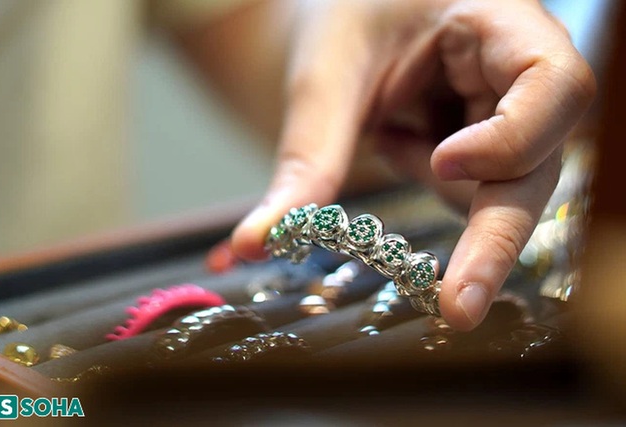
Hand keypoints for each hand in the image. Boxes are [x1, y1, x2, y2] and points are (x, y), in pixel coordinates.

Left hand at [231, 0, 594, 329]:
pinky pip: (473, 189)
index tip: (442, 164)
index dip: (511, 139)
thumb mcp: (326, 74)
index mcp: (495, 21)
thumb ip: (307, 159)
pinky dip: (431, 179)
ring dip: (445, 189)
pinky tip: (399, 133)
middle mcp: (517, 70)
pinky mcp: (487, 138)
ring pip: (510, 188)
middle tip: (456, 307)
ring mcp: (506, 109)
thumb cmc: (343, 13)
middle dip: (493, 235)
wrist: (346, 9)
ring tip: (390, 129)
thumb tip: (256, 243)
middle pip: (539, 162)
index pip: (552, 85)